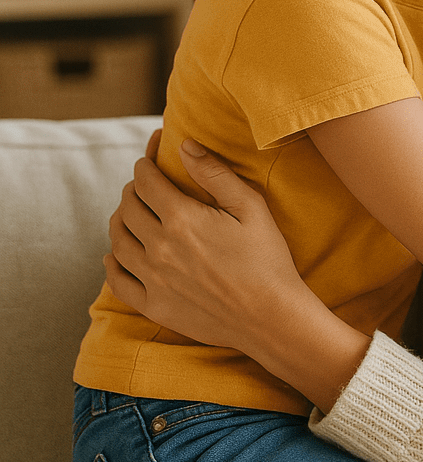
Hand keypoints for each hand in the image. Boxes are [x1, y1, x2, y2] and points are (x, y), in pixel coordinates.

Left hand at [105, 139, 307, 355]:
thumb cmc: (267, 258)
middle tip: (146, 183)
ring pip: (118, 240)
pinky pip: (117, 280)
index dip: (145, 162)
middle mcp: (159, 247)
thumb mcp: (251, 206)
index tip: (150, 154)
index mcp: (182, 219)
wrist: (270, 316)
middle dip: (133, 188)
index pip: (146, 182)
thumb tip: (184, 145)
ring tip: (132, 212)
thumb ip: (215, 173)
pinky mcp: (154, 306)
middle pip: (128, 208)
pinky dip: (112, 262)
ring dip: (120, 220)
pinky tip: (117, 254)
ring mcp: (153, 279)